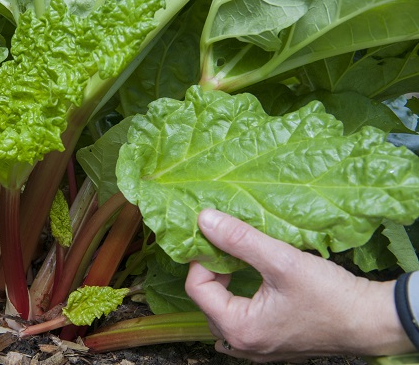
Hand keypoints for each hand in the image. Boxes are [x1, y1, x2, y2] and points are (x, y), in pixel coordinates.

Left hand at [185, 209, 413, 362]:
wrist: (372, 321)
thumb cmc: (330, 295)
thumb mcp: (282, 260)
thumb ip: (240, 239)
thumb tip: (205, 219)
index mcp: (238, 328)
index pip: (196, 288)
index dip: (203, 259)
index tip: (219, 240)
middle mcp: (242, 344)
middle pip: (206, 301)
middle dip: (213, 273)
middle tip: (230, 250)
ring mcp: (257, 349)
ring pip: (222, 312)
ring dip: (225, 287)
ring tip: (240, 263)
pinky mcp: (271, 345)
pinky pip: (240, 322)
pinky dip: (239, 302)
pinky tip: (253, 285)